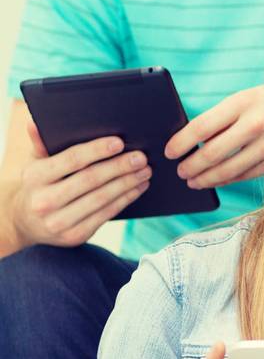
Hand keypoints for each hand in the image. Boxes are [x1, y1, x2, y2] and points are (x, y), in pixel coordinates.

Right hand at [12, 120, 149, 247]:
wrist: (24, 222)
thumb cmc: (37, 185)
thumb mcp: (34, 163)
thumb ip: (40, 143)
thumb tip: (35, 123)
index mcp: (35, 177)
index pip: (71, 160)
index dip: (97, 150)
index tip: (119, 143)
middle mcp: (44, 201)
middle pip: (90, 180)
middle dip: (119, 167)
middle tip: (141, 157)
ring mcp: (59, 222)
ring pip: (101, 199)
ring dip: (127, 184)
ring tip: (145, 172)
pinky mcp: (74, 236)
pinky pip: (105, 215)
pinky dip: (125, 200)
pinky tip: (137, 188)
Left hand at [165, 85, 263, 188]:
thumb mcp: (245, 99)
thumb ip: (222, 117)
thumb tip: (189, 143)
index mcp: (243, 101)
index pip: (202, 126)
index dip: (181, 142)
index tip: (169, 152)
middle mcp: (257, 122)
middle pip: (212, 152)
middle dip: (190, 166)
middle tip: (179, 172)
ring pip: (228, 169)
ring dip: (205, 178)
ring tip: (193, 181)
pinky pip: (245, 175)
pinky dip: (226, 180)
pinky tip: (215, 181)